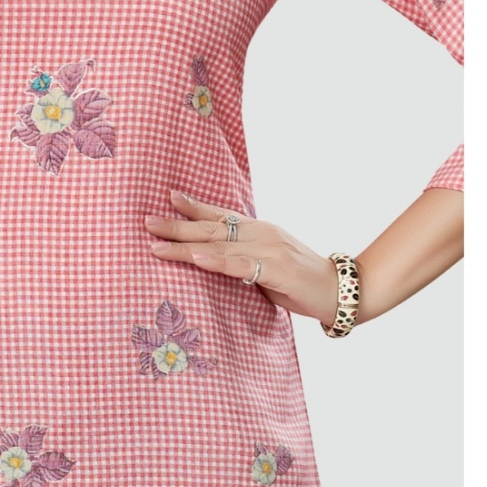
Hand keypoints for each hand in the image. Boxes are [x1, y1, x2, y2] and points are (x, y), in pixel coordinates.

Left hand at [144, 188, 338, 326]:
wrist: (340, 290)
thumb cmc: (300, 281)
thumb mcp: (267, 264)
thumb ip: (242, 258)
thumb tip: (212, 261)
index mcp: (258, 230)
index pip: (220, 216)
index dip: (193, 207)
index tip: (168, 196)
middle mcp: (260, 233)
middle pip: (210, 228)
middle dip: (176, 225)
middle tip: (146, 222)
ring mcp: (268, 249)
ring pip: (217, 245)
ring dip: (184, 244)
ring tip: (157, 244)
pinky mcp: (275, 269)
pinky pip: (238, 264)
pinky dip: (215, 261)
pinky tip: (195, 257)